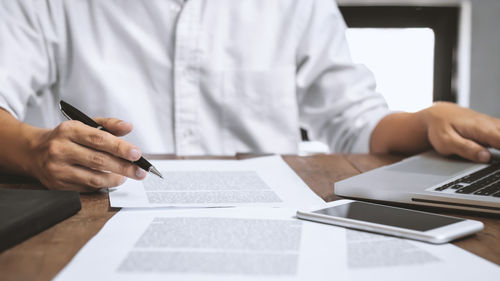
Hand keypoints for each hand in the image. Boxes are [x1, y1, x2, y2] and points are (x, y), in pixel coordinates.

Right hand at [29, 118, 146, 191]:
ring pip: (93, 178)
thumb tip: (128, 127)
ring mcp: (57, 169)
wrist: (33, 151)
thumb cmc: (65, 138)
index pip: (99, 139)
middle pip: (99, 161)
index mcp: (69, 130)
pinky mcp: (57, 185)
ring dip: (115, 179)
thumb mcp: (84, 124)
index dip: (120, 147)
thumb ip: (108, 125)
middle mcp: (60, 149)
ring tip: (125, 176)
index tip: (137, 154)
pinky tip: (110, 180)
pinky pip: (86, 187)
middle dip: (124, 167)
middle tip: (140, 171)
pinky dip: (102, 185)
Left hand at [422, 102, 499, 162]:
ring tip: (499, 161)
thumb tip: (486, 157)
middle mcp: (490, 124)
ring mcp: (494, 125)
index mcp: (480, 128)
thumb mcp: (446, 141)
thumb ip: (465, 149)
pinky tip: (498, 152)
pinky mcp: (494, 128)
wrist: (437, 114)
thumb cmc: (440, 127)